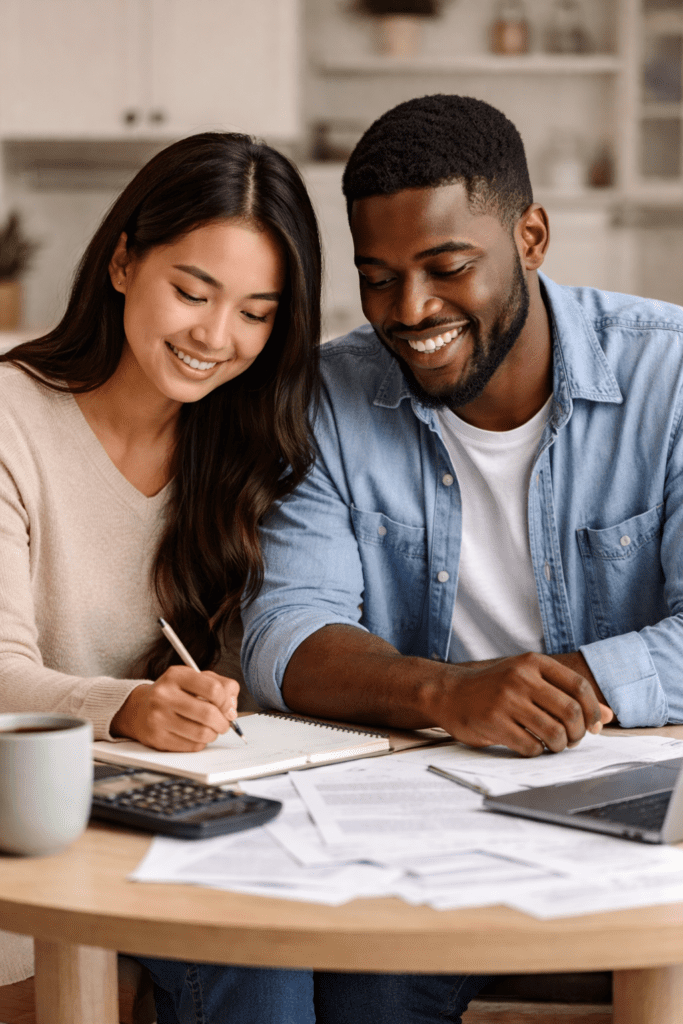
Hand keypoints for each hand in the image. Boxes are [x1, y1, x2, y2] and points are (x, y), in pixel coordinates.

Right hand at [111, 666, 239, 750]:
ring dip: (213, 734)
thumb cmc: (175, 693)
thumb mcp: (195, 679)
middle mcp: (164, 695)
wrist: (139, 709)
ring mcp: (158, 718)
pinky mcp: (158, 738)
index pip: (214, 689)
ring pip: (202, 733)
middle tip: (223, 723)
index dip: (226, 701)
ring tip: (211, 729)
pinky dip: (201, 743)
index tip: (226, 707)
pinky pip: (192, 746)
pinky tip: (196, 735)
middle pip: (209, 714)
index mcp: (176, 675)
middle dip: (223, 722)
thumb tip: (232, 709)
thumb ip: (221, 685)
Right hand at [435, 652, 613, 756]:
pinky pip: (530, 746)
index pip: (579, 687)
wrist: (449, 692)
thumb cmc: (494, 688)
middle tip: (572, 739)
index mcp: (533, 663)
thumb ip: (566, 693)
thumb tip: (608, 715)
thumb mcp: (529, 680)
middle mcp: (521, 678)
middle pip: (570, 712)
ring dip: (560, 746)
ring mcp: (506, 700)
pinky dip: (537, 752)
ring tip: (553, 745)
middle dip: (578, 733)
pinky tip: (531, 745)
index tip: (592, 726)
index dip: (592, 711)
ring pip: (554, 732)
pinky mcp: (493, 722)